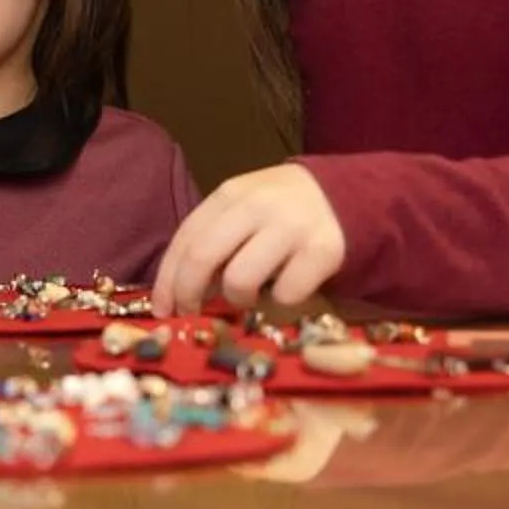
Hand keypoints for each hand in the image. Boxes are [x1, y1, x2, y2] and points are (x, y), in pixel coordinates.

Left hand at [152, 163, 346, 313]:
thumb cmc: (282, 212)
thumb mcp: (244, 211)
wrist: (347, 197)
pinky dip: (280, 301)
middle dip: (188, 294)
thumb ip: (213, 240)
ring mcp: (291, 227)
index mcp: (230, 194)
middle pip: (202, 257)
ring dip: (237, 299)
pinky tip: (286, 288)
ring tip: (248, 295)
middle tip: (190, 314)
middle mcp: (257, 206)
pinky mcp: (323, 251)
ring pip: (239, 280)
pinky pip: (285, 294)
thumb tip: (178, 290)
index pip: (185, 238)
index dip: (167, 278)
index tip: (161, 308)